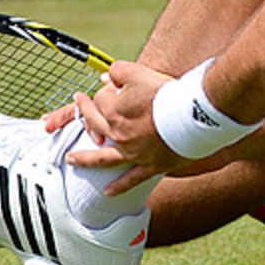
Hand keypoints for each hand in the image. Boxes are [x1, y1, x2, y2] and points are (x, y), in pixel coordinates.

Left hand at [65, 60, 191, 194]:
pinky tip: (107, 192)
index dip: (107, 89)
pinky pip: (131, 179)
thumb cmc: (167, 92)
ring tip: (71, 159)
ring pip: (103, 159)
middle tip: (78, 106)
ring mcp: (133, 153)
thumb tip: (106, 77)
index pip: (100, 99)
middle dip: (84, 113)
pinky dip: (119, 186)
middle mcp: (118, 134)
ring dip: (85, 158)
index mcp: (113, 112)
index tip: (115, 85)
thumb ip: (119, 72)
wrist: (193, 114)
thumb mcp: (139, 72)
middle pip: (94, 124)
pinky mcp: (151, 166)